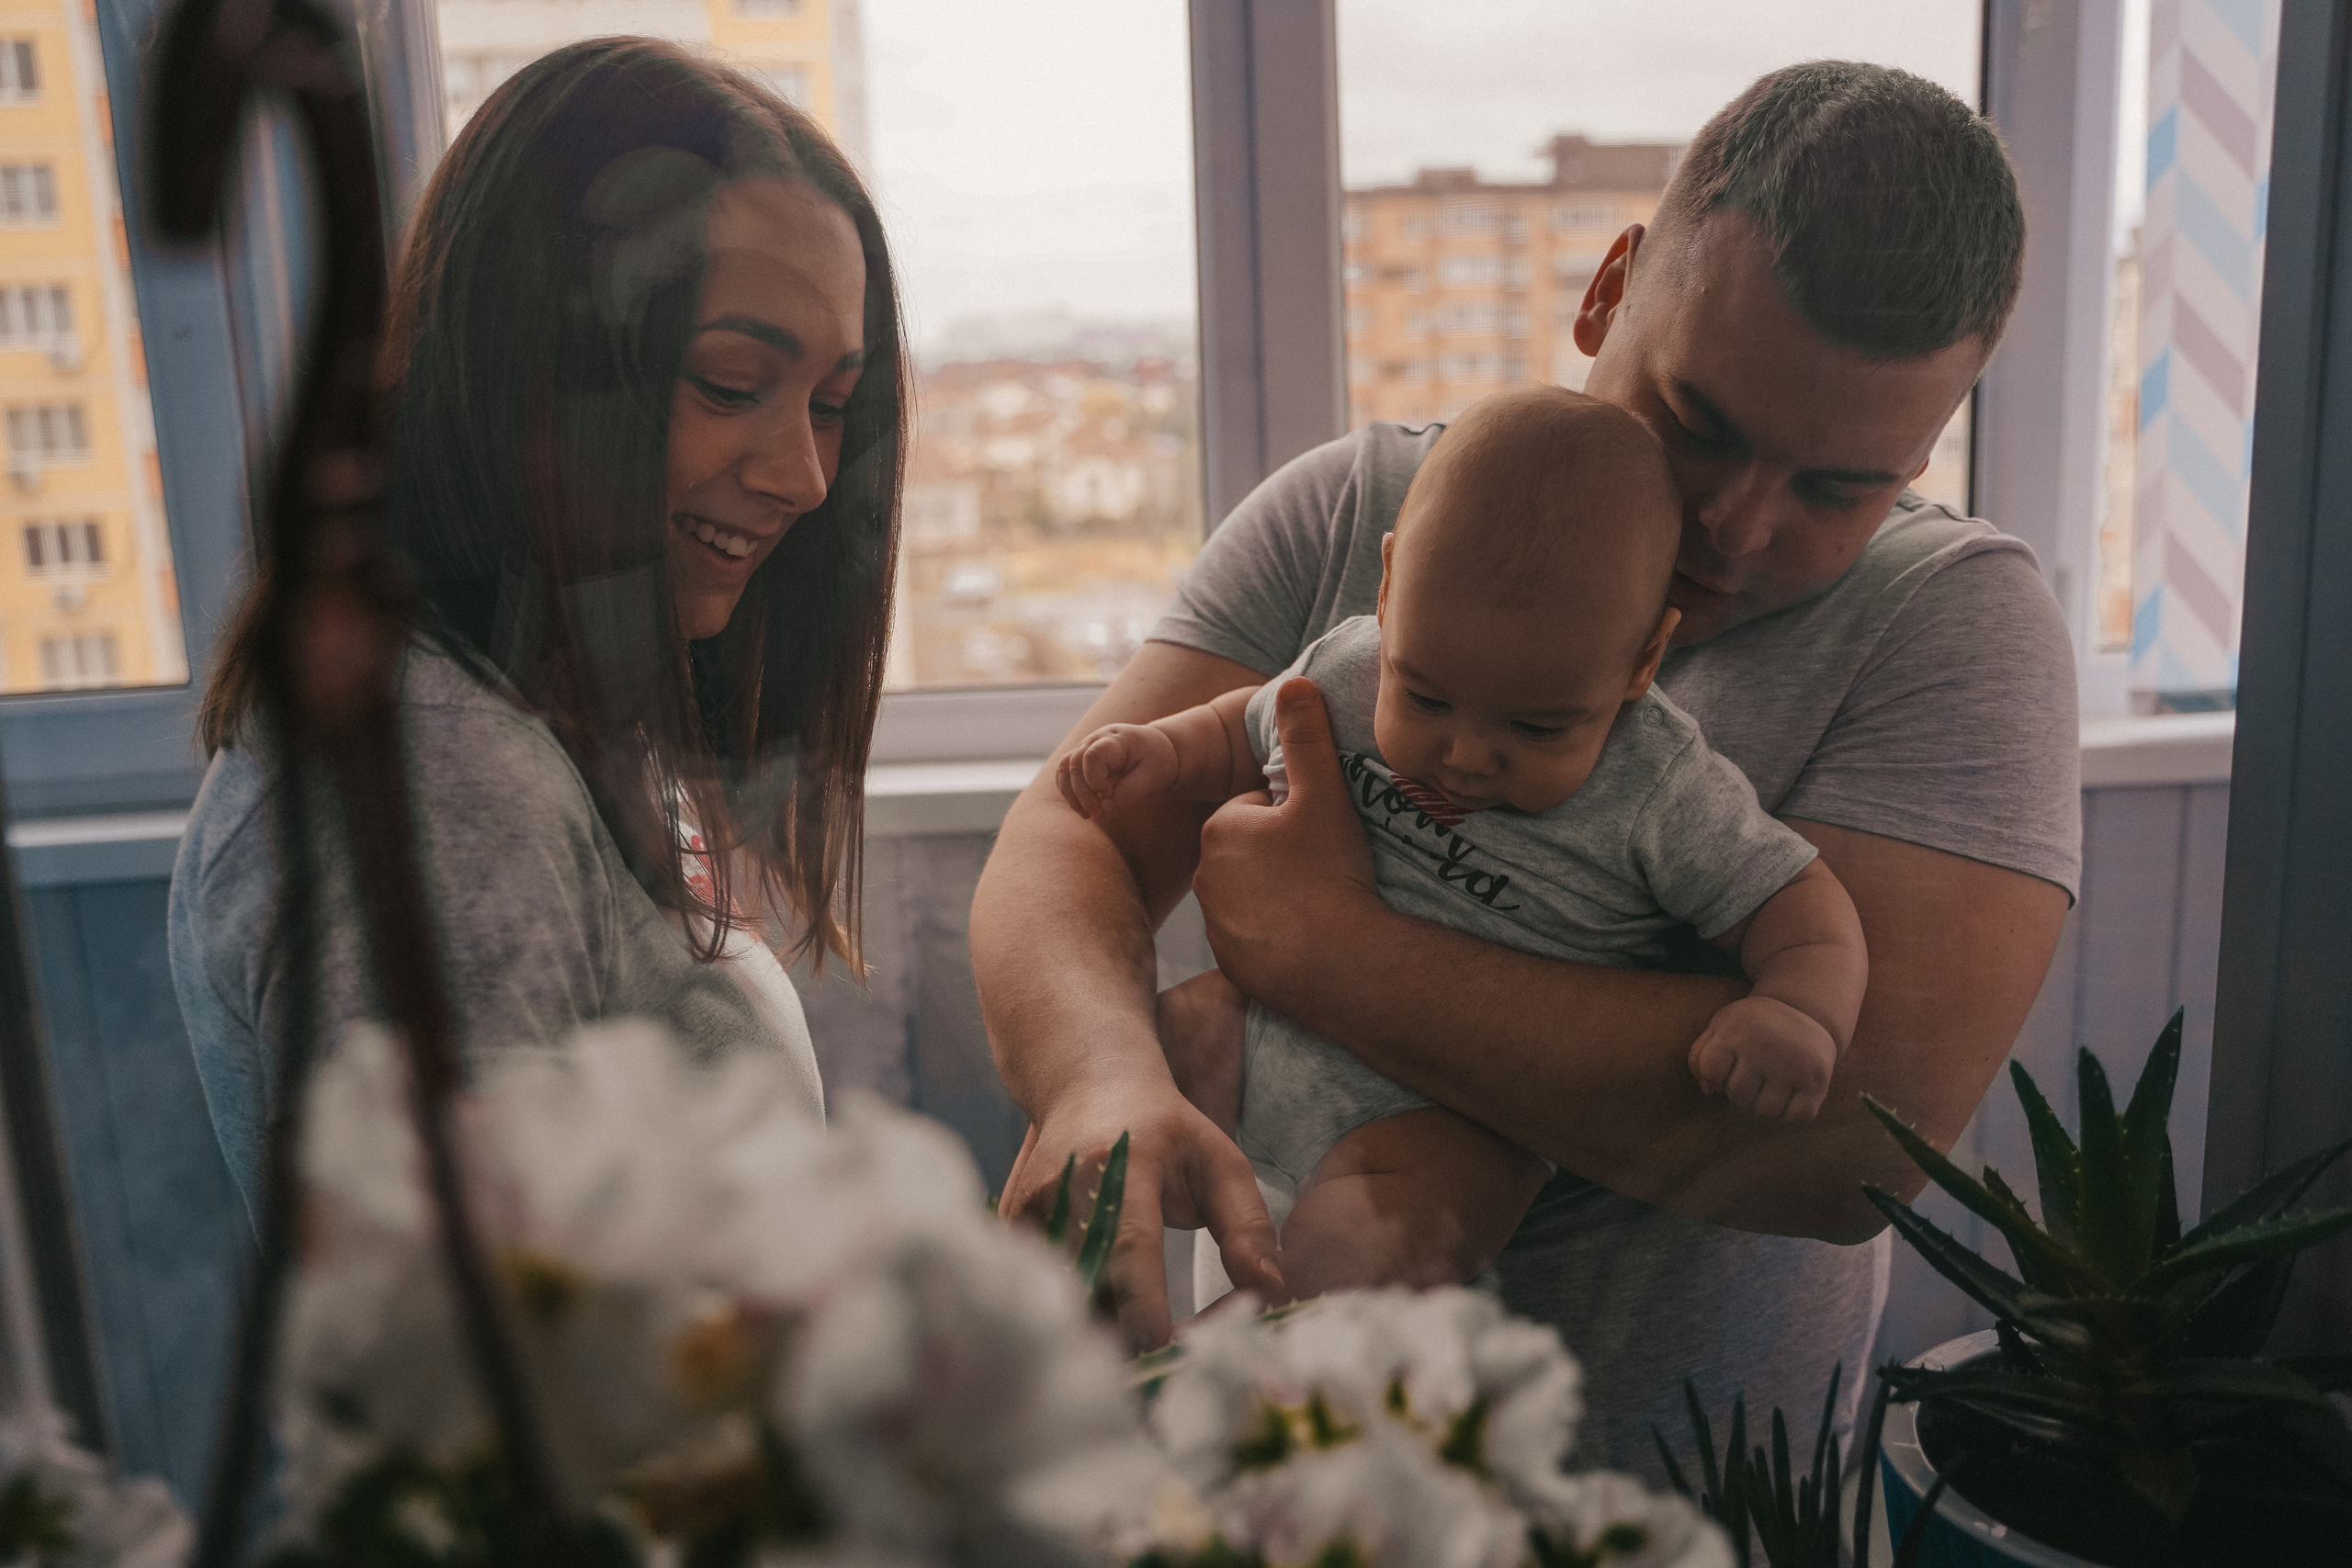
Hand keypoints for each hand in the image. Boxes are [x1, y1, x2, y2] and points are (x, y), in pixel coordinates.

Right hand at [999, 1076, 1282, 1351]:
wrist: (1086, 1084)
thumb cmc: (1166, 1131)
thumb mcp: (1220, 1163)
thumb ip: (1248, 1227)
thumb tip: (1270, 1290)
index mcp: (1124, 1162)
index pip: (1130, 1244)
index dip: (1144, 1303)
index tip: (1167, 1347)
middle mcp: (1066, 1185)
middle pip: (1092, 1284)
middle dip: (1130, 1334)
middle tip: (1171, 1356)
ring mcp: (1030, 1207)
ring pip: (1065, 1297)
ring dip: (1105, 1329)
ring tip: (1143, 1333)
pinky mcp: (1011, 1228)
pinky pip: (1045, 1290)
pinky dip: (1079, 1313)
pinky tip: (1109, 1310)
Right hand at [1056, 723, 1179, 818]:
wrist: (1155, 749)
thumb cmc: (1157, 761)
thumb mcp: (1152, 777)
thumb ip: (1129, 793)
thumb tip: (1104, 810)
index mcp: (1116, 739)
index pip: (1093, 755)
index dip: (1095, 780)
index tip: (1109, 793)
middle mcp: (1095, 740)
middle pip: (1074, 764)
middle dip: (1083, 794)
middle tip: (1098, 815)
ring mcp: (1085, 748)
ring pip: (1063, 769)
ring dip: (1071, 795)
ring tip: (1088, 815)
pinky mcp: (1081, 760)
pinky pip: (1063, 775)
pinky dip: (1069, 793)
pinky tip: (1083, 808)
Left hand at [1193, 678, 1384, 1002]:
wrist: (1341, 966)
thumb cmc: (1330, 875)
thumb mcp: (1323, 795)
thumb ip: (1307, 738)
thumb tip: (1296, 682)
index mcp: (1220, 828)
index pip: (1261, 808)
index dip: (1298, 817)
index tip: (1323, 837)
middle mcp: (1206, 877)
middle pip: (1256, 850)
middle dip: (1286, 855)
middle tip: (1326, 870)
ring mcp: (1217, 924)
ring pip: (1256, 893)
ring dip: (1284, 894)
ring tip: (1322, 903)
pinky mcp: (1232, 964)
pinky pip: (1258, 936)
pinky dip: (1281, 934)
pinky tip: (1311, 936)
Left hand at [1688, 994, 1837, 1122]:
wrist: (1806, 1009)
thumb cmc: (1753, 1025)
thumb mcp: (1721, 1026)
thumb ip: (1701, 1056)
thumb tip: (1708, 1091)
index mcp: (1736, 1031)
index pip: (1711, 1071)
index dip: (1715, 1077)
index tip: (1727, 1067)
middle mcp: (1764, 1048)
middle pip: (1738, 1095)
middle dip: (1740, 1092)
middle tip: (1753, 1075)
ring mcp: (1793, 1066)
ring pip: (1765, 1111)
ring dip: (1764, 1105)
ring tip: (1770, 1084)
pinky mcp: (1817, 1081)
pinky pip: (1795, 1118)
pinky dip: (1789, 1114)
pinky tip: (1789, 1094)